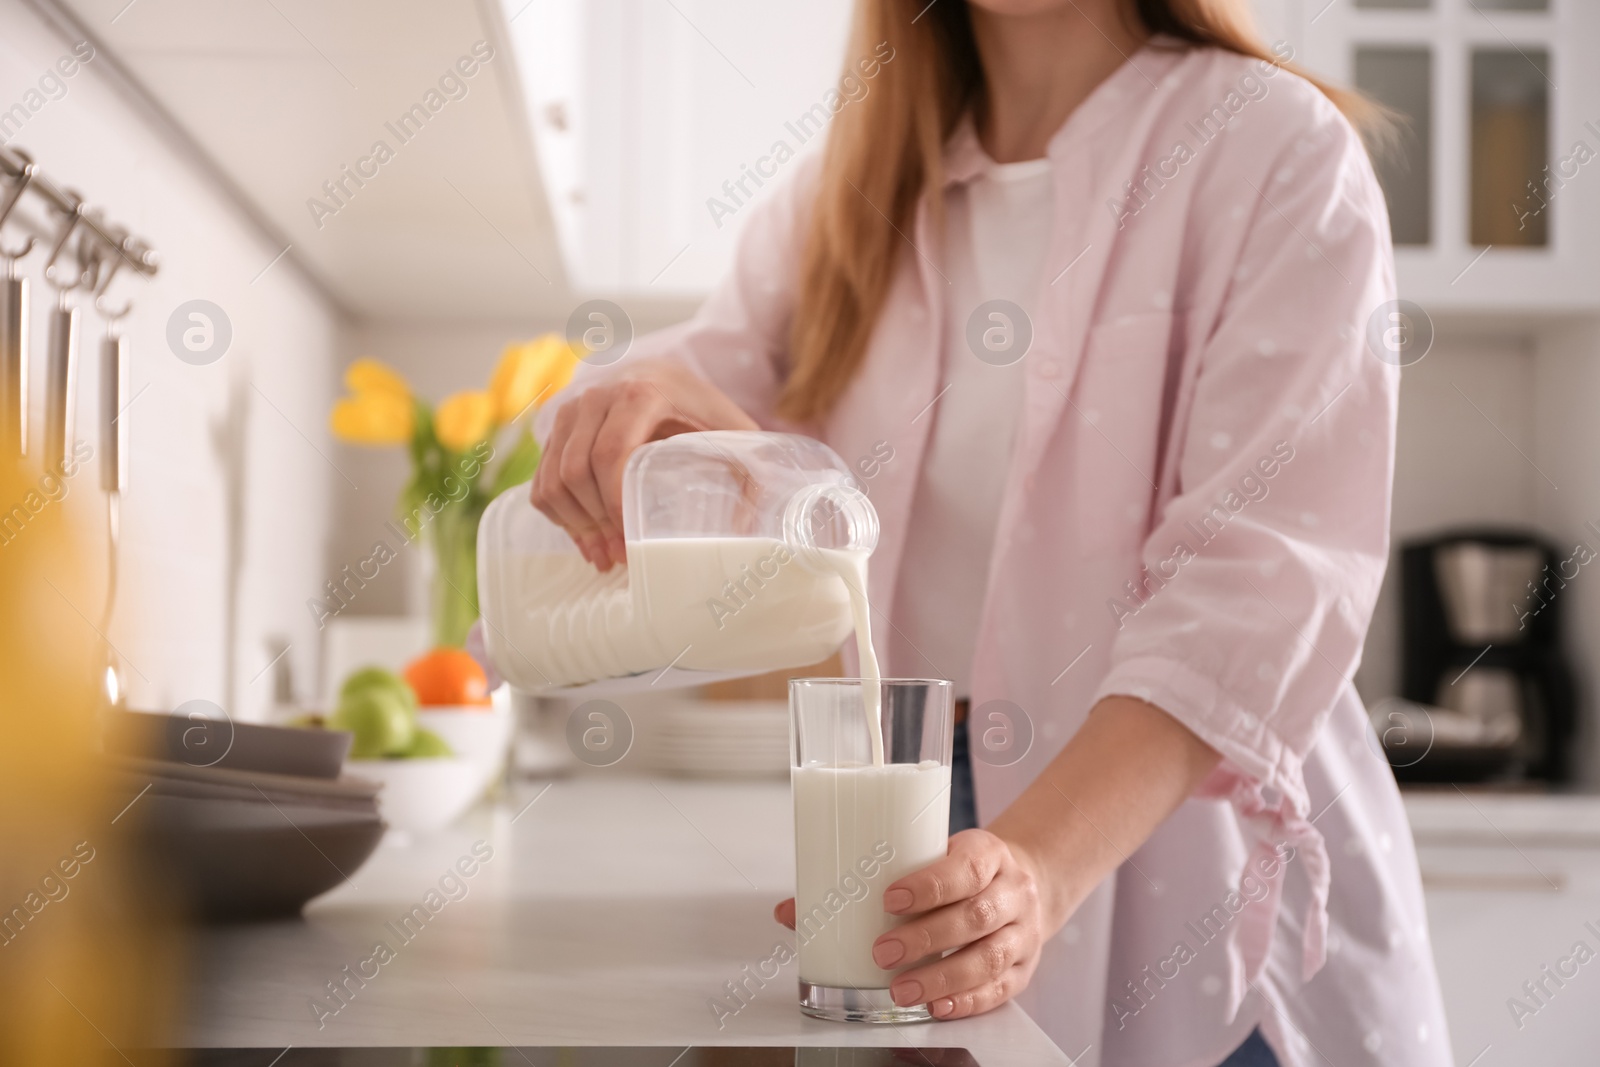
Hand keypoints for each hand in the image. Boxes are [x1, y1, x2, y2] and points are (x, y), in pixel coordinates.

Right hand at [530, 359, 757, 569]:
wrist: (669, 374)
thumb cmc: (704, 410)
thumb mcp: (736, 435)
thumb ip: (754, 474)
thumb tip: (750, 532)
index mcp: (641, 393)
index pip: (611, 454)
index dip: (615, 503)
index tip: (632, 540)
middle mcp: (597, 396)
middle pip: (577, 471)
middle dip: (596, 522)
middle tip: (620, 556)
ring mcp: (571, 410)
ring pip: (554, 478)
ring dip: (574, 524)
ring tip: (603, 555)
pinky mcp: (557, 428)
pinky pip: (542, 478)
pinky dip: (557, 514)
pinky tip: (584, 537)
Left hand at [773, 829, 1046, 1019]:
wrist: (1029, 878)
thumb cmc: (964, 868)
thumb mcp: (930, 853)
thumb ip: (872, 878)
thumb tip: (792, 910)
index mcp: (987, 854)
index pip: (964, 868)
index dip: (929, 885)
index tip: (889, 899)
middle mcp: (1011, 892)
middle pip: (975, 916)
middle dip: (926, 937)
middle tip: (882, 951)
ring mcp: (1022, 932)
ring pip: (989, 957)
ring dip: (943, 977)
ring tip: (901, 990)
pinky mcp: (1024, 968)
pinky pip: (1000, 989)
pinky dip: (967, 1001)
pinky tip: (937, 1006)